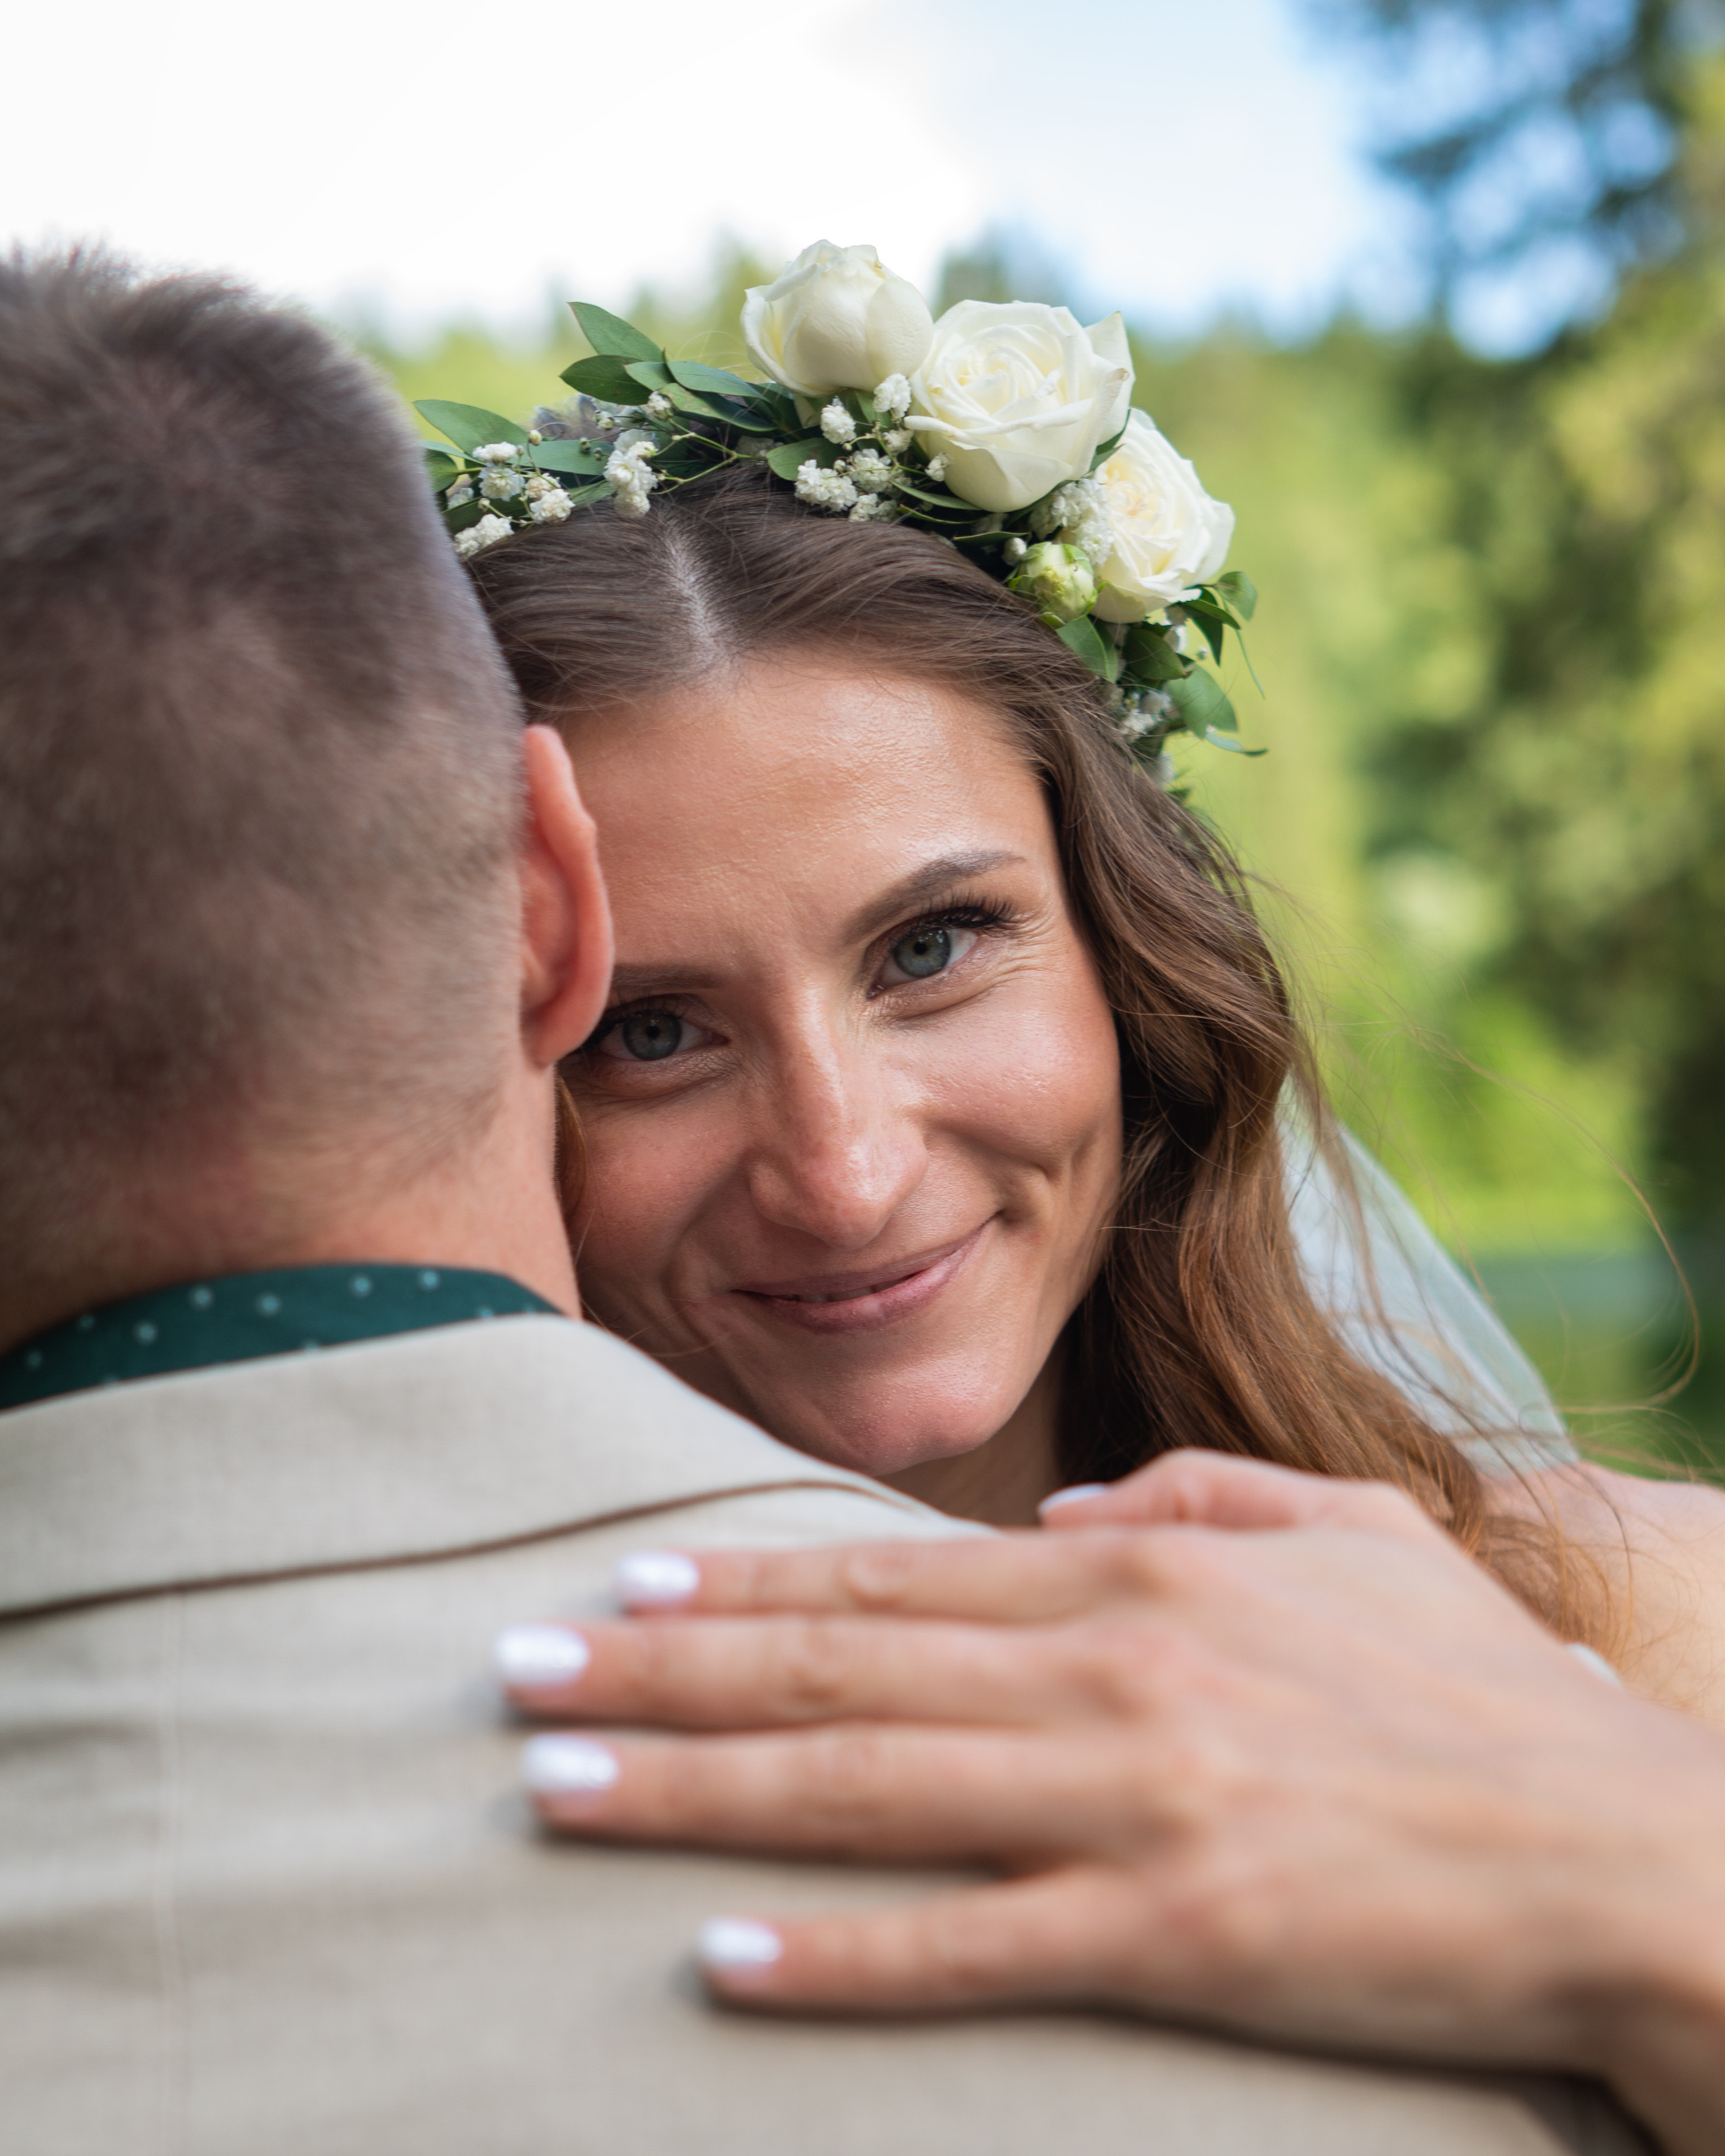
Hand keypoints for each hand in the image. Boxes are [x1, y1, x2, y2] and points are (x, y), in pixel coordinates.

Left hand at [498, 1452, 1724, 2155]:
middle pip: (838, 1669)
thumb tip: (1085, 1502)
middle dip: (660, 1668)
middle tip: (514, 1675)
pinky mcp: (1175, 1933)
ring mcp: (1133, 1801)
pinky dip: (839, 1955)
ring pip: (865, 1789)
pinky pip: (969, 1950)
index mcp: (1140, 1570)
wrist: (1617, 1844)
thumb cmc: (1472, 1685)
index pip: (889, 1572)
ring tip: (557, 1786)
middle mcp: (1108, 1669)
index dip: (739, 1578)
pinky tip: (723, 1959)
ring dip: (693, 1789)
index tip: (619, 1579)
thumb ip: (1204, 1494)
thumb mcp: (1350, 1528)